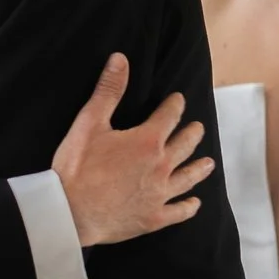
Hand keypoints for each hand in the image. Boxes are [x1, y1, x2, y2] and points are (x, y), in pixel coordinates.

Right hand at [51, 54, 213, 247]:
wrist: (70, 212)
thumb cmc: (77, 167)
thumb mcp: (89, 122)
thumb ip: (109, 90)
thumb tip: (120, 59)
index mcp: (147, 141)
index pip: (169, 116)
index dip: (175, 105)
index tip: (178, 100)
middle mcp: (161, 166)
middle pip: (184, 146)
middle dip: (192, 134)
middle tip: (197, 128)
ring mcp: (159, 194)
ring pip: (187, 178)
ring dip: (199, 168)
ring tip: (208, 163)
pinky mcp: (154, 218)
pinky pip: (178, 211)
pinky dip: (188, 206)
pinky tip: (194, 203)